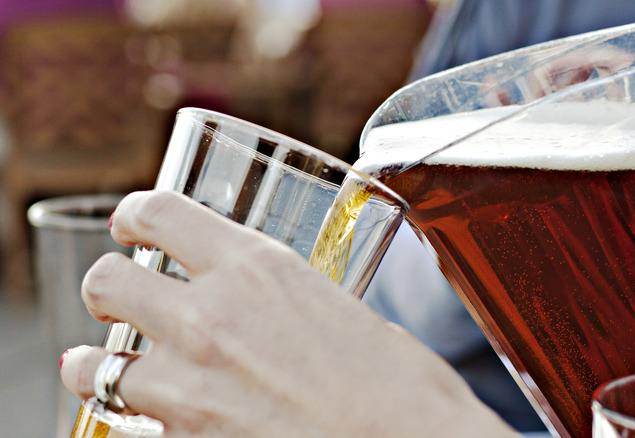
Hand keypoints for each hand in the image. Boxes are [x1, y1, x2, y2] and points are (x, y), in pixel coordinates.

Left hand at [59, 190, 514, 437]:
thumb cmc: (400, 385)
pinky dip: (132, 419)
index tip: (130, 225)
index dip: (131, 213)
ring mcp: (191, 386)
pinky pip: (129, 425)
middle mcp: (211, 317)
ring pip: (91, 364)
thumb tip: (280, 314)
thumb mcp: (343, 310)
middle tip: (122, 295)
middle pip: (106, 281)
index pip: (157, 213)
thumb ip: (293, 303)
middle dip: (107, 285)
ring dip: (94, 362)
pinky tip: (153, 418)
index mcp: (257, 267)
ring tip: (107, 365)